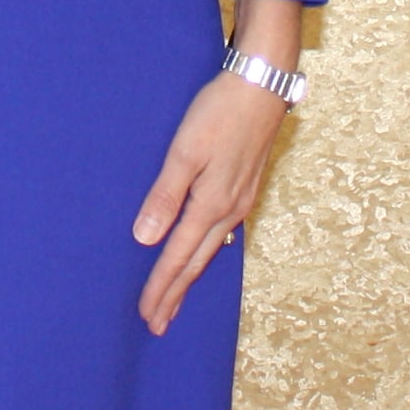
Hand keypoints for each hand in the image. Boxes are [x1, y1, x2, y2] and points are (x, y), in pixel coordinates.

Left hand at [132, 48, 293, 335]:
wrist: (263, 85)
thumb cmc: (219, 112)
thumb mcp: (184, 151)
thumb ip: (164, 196)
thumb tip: (146, 239)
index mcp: (211, 205)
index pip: (178, 258)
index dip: (160, 288)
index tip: (146, 315)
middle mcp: (229, 211)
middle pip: (197, 263)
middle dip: (176, 294)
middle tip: (158, 323)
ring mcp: (240, 201)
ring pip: (211, 249)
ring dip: (190, 276)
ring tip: (176, 297)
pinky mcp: (245, 188)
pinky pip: (222, 232)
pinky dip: (206, 251)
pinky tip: (203, 251)